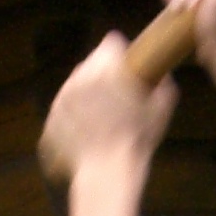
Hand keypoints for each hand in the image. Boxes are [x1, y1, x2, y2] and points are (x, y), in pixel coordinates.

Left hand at [39, 33, 177, 183]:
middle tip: (116, 98)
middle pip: (92, 62)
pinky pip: (65, 108)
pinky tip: (88, 132)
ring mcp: (62, 97)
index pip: (111, 42)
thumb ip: (163, 84)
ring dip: (87, 93)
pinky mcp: (51, 117)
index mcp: (106, 66)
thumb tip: (162, 76)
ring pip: (76, 83)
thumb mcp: (161, 109)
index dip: (121, 55)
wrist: (106, 173)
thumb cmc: (136, 140)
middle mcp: (80, 75)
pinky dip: (74, 115)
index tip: (128, 71)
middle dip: (103, 74)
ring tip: (102, 117)